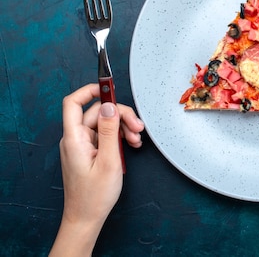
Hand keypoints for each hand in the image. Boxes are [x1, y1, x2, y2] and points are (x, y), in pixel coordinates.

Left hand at [50, 84, 143, 256]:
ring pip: (104, 124)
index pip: (73, 103)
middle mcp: (75, 139)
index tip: (110, 87)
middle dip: (120, 115)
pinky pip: (105, 135)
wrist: (86, 218)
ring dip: (122, 127)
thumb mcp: (109, 160)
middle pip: (97, 113)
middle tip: (138, 127)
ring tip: (137, 140)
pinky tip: (131, 145)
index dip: (90, 90)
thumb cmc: (95, 195)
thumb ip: (110, 130)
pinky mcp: (89, 151)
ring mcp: (82, 145)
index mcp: (74, 138)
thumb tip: (110, 105)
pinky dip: (119, 137)